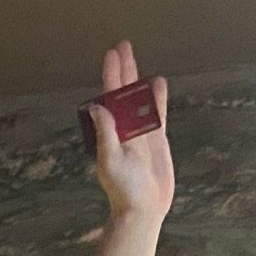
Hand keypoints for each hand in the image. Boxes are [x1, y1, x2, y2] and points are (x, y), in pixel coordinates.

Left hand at [87, 42, 172, 223]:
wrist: (143, 209)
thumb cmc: (124, 189)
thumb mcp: (111, 161)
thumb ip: (105, 134)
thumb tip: (97, 106)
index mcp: (111, 132)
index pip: (111, 97)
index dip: (111, 75)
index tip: (112, 55)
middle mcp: (124, 129)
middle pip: (123, 92)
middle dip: (123, 70)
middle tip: (123, 46)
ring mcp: (141, 133)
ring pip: (139, 99)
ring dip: (138, 80)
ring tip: (135, 59)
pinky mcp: (156, 140)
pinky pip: (157, 113)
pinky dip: (157, 98)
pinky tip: (158, 83)